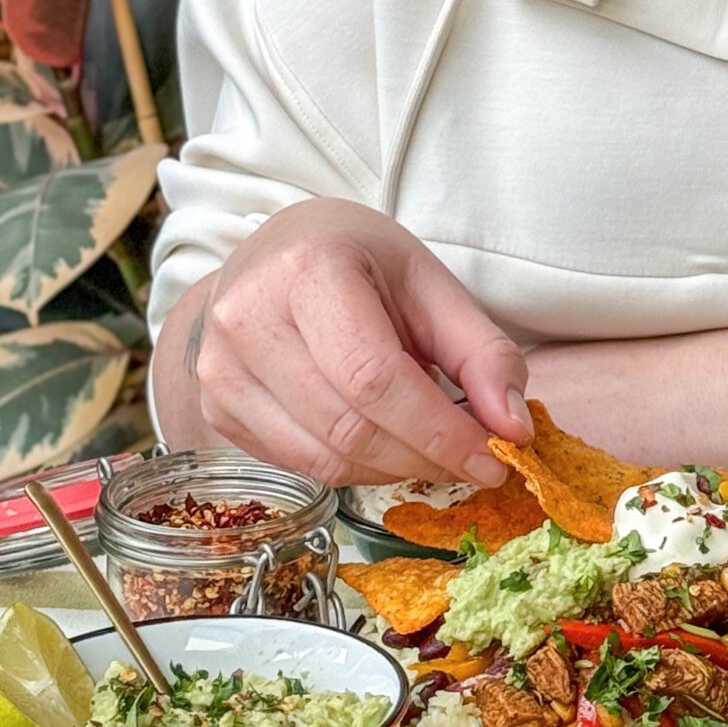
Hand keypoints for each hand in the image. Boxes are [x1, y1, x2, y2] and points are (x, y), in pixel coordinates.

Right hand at [171, 201, 529, 486]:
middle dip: (424, 457)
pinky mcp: (214, 409)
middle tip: (472, 461)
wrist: (270, 257)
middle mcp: (248, 319)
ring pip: (323, 459)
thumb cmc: (357, 263)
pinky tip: (380, 441)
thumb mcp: (428, 284)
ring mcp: (221, 370)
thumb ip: (480, 353)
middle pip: (349, 426)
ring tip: (429, 446)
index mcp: (307, 271)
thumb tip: (513, 428)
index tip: (493, 459)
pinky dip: (354, 468)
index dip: (438, 431)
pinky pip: (299, 465)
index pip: (374, 377)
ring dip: (393, 469)